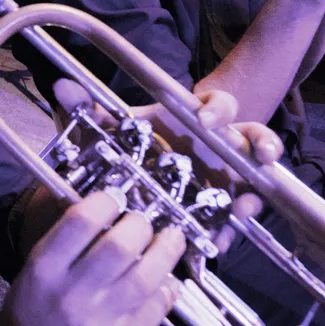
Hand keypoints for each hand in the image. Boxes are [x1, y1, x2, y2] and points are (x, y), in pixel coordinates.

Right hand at [0, 192, 182, 325]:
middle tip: (144, 220)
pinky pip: (153, 312)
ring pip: (144, 279)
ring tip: (171, 239)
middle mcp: (71, 294)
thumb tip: (107, 209)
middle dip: (140, 225)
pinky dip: (165, 291)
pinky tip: (166, 281)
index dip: (105, 201)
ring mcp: (98, 323)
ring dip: (164, 253)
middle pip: (119, 247)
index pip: (81, 221)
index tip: (114, 198)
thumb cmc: (32, 309)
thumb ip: (66, 238)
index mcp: (45, 268)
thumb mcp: (35, 267)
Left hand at [52, 80, 279, 240]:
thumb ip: (85, 109)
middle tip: (258, 155)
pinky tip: (222, 238)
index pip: (217, 104)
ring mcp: (219, 179)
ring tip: (247, 204)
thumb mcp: (104, 128)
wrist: (121, 183)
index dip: (218, 107)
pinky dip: (229, 229)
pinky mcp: (215, 212)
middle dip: (262, 143)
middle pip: (250, 138)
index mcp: (191, 120)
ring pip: (252, 180)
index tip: (205, 119)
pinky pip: (230, 221)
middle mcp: (212, 147)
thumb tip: (62, 87)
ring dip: (255, 192)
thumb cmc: (124, 144)